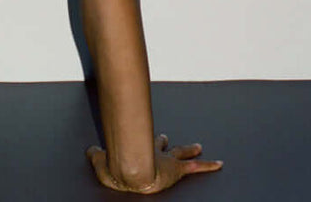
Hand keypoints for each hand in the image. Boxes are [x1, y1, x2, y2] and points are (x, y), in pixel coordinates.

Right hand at [86, 133, 222, 192]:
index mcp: (138, 152)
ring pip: (182, 153)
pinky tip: (220, 164)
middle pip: (162, 145)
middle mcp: (154, 153)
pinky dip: (209, 165)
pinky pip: (196, 168)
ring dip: (190, 150)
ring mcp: (168, 161)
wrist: (132, 173)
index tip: (149, 136)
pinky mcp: (177, 170)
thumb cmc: (118, 171)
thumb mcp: (101, 165)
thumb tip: (90, 150)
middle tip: (166, 137)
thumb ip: (96, 158)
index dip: (146, 141)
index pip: (143, 144)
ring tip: (199, 146)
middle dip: (165, 143)